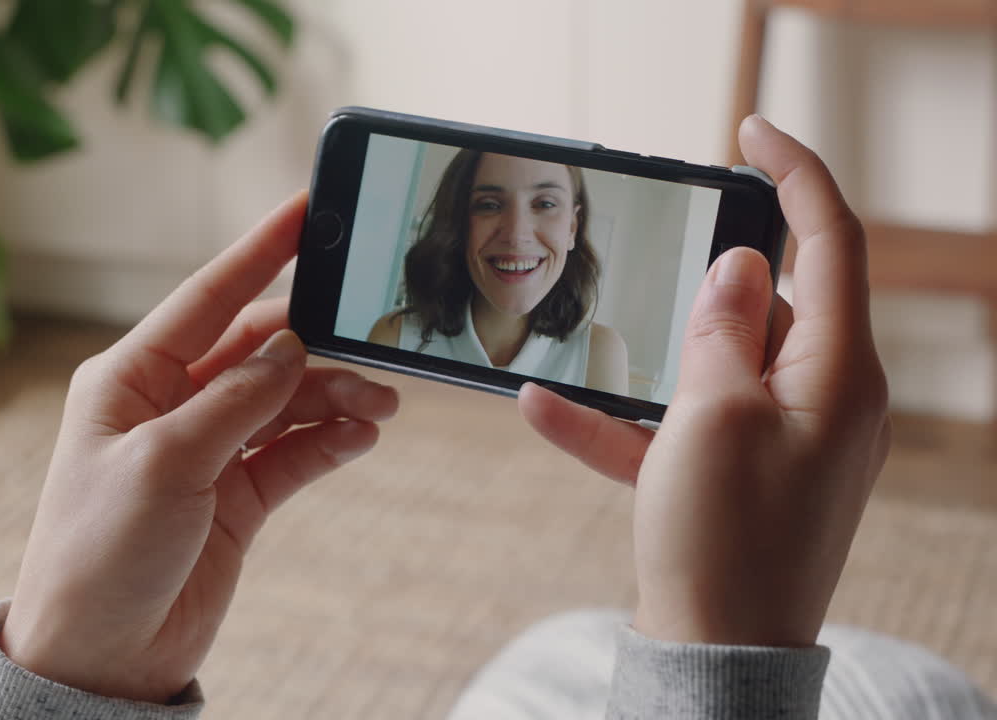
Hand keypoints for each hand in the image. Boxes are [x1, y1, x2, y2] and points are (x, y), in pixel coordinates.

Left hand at [0, 192, 398, 701]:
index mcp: (132, 379)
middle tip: (374, 345)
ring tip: (378, 409)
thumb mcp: (164, 464)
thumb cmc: (100, 555)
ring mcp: (208, 451)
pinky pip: (294, 453)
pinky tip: (358, 439)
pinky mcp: (237, 497)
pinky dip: (328, 442)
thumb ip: (234, 402)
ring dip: (333, 399)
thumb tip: (290, 350)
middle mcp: (171, 406)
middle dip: (316, 346)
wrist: (102, 657)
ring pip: (285, 401)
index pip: (207, 298)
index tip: (307, 210)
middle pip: (260, 350)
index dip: (259, 251)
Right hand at [518, 116, 890, 647]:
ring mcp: (781, 443)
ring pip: (720, 365)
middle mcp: (823, 402)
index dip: (795, 174)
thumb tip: (741, 265)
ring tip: (593, 341)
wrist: (715, 660)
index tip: (751, 129)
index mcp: (838, 375)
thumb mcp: (716, 418)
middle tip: (663, 251)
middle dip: (712, 279)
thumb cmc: (725, 543)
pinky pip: (679, 427)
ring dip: (656, 354)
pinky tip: (543, 408)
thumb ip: (724, 330)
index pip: (831, 243)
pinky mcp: (737, 479)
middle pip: (774, 304)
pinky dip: (624, 417)